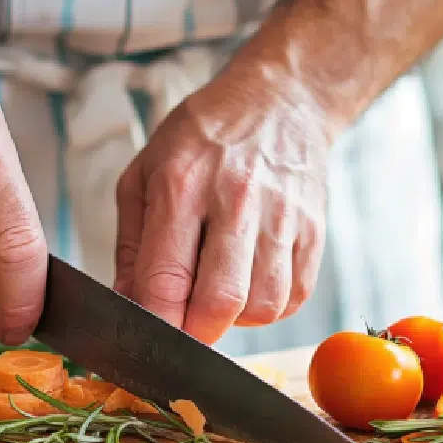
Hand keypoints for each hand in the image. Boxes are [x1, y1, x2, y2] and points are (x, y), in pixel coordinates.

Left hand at [114, 49, 332, 343]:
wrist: (279, 101)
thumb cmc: (202, 139)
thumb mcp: (144, 174)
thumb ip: (133, 247)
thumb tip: (128, 308)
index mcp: (182, 184)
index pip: (166, 281)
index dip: (155, 325)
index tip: (148, 341)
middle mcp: (237, 200)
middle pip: (220, 303)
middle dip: (197, 334)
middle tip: (184, 327)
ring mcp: (283, 216)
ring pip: (262, 307)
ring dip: (235, 320)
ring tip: (219, 296)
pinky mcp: (314, 231)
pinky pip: (295, 298)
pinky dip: (269, 307)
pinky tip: (251, 284)